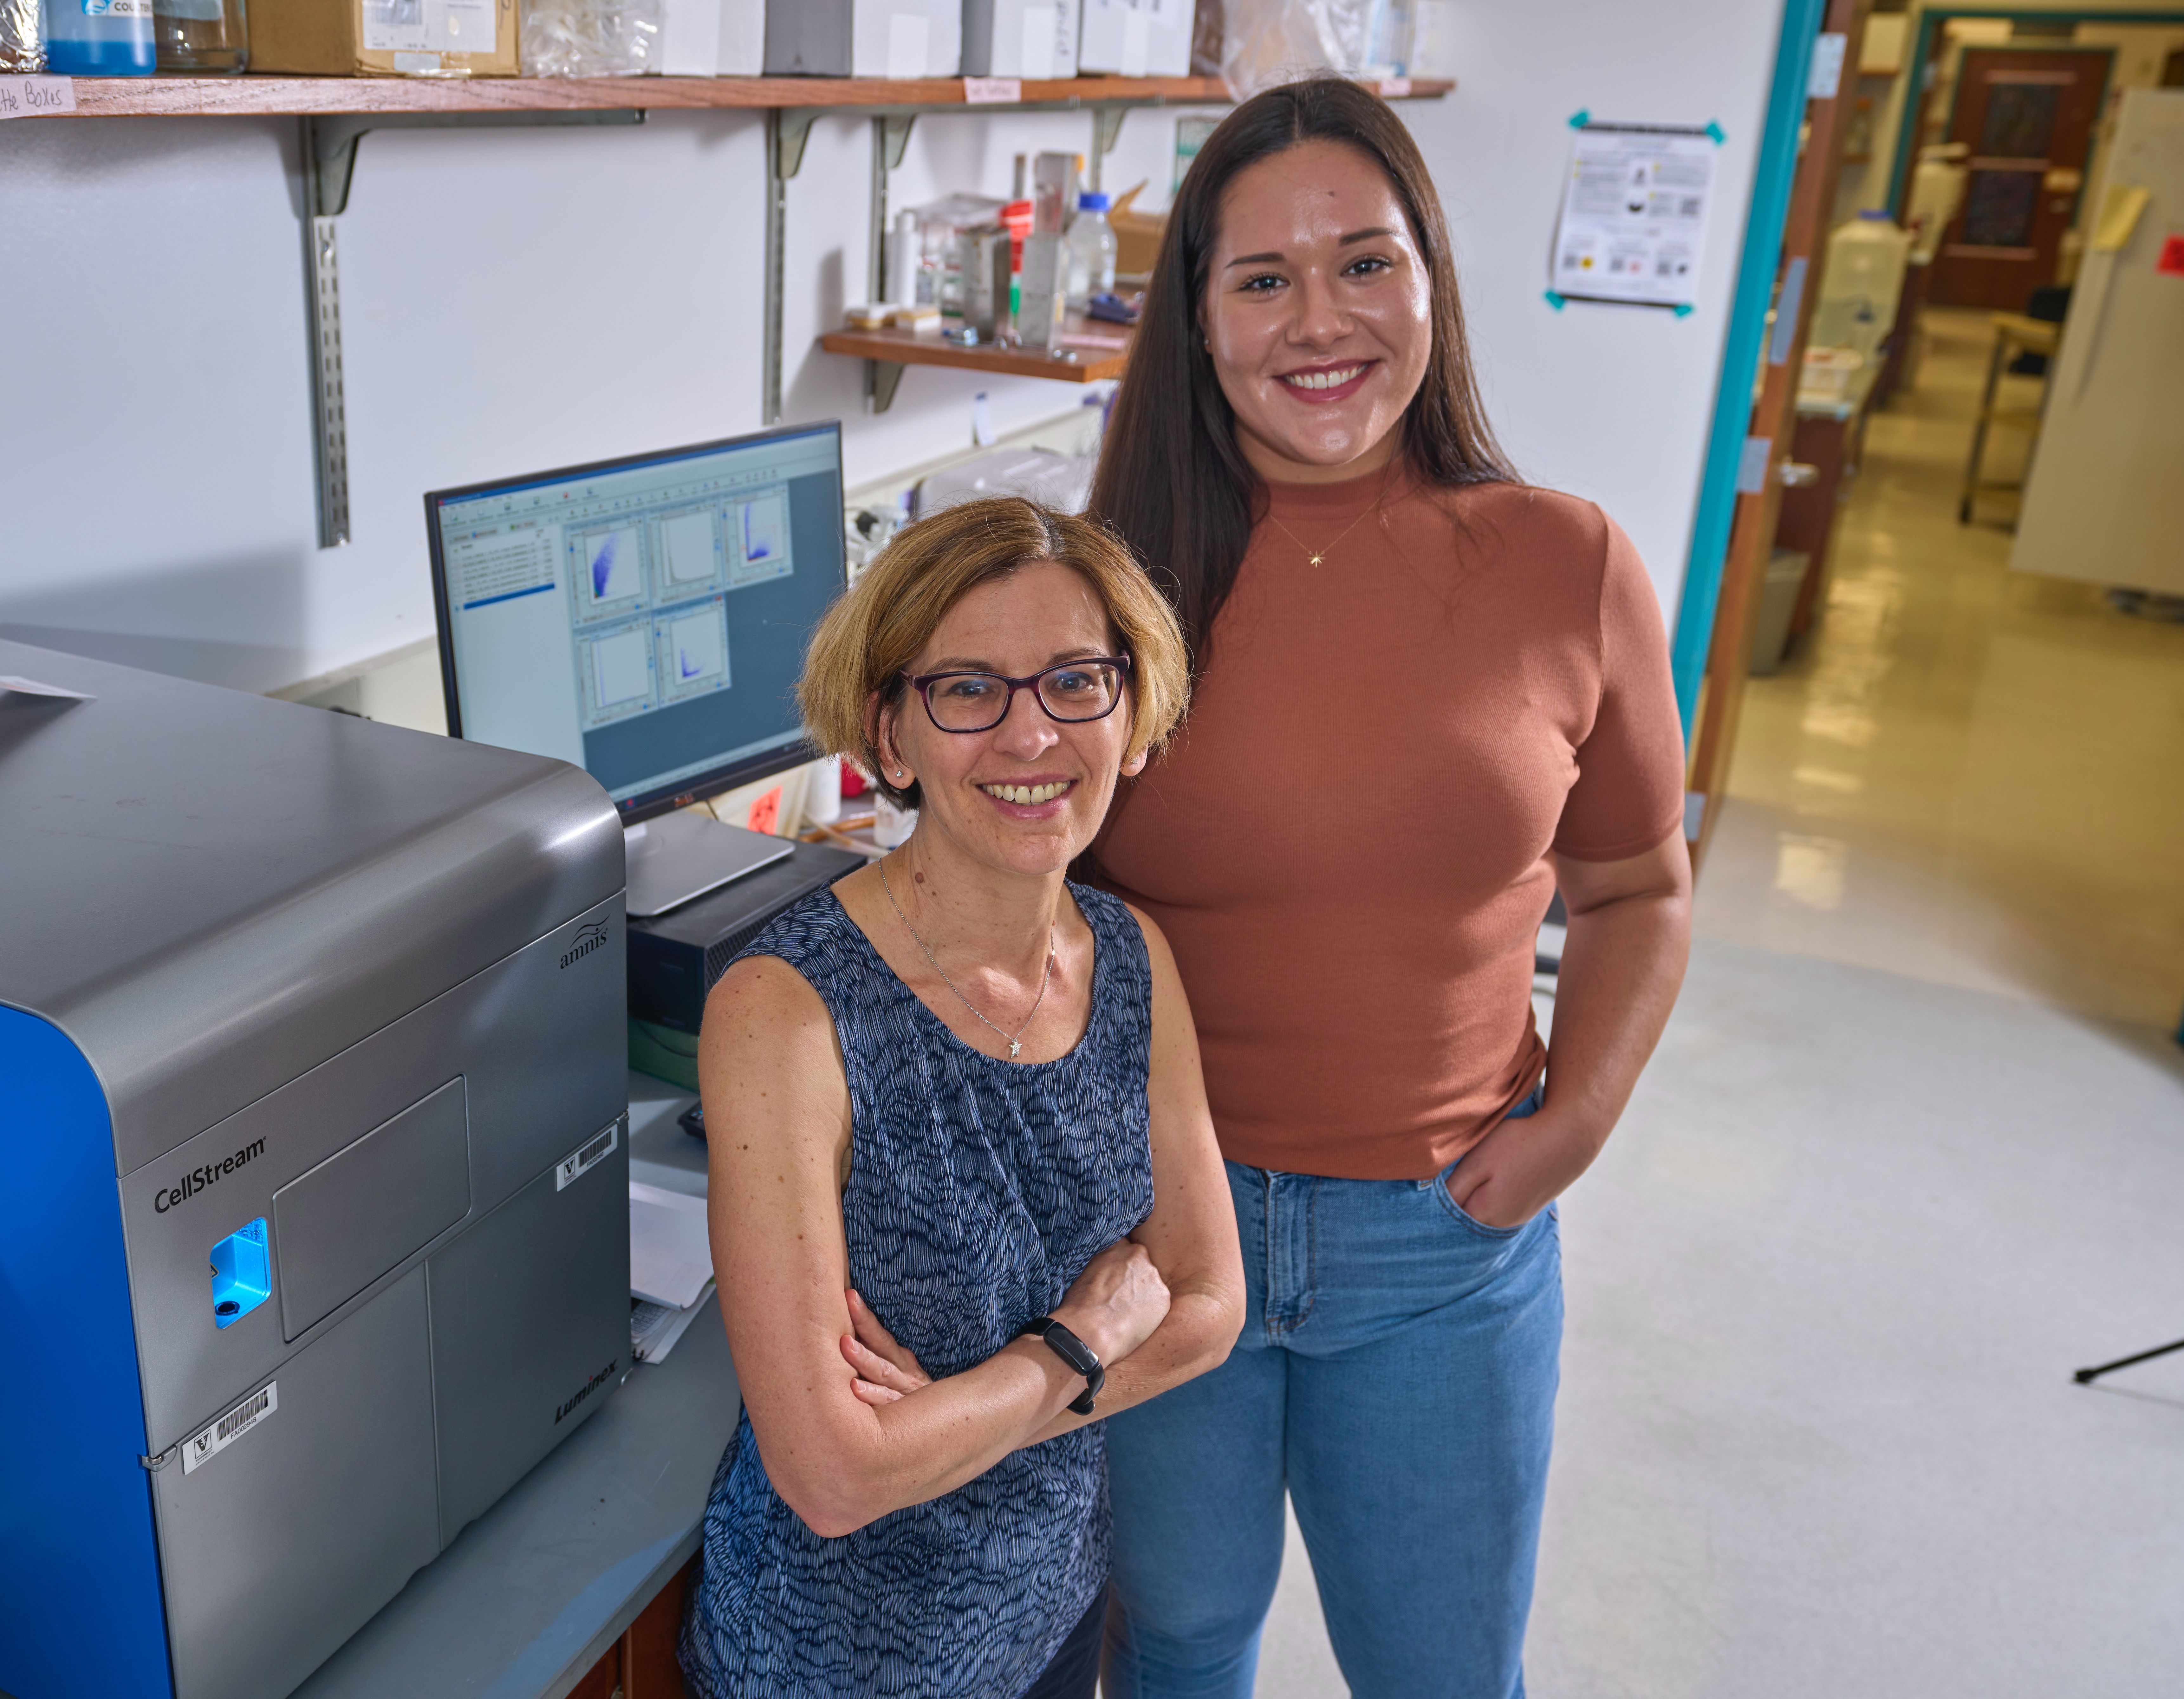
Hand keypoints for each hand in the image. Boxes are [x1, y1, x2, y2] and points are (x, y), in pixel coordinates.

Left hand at [841, 1288, 931, 1406]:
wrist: (940, 1425)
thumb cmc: (907, 1401)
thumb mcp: (899, 1376)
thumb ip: (878, 1359)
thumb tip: (844, 1337)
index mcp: (900, 1360)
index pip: (879, 1334)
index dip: (864, 1315)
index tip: (848, 1294)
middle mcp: (902, 1372)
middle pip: (880, 1345)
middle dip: (863, 1323)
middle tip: (848, 1303)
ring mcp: (903, 1392)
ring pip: (882, 1371)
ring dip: (863, 1357)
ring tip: (846, 1344)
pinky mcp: (902, 1414)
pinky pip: (886, 1402)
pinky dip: (871, 1394)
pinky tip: (854, 1389)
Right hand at [1052, 1239, 1169, 1366]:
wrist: (1092, 1330)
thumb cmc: (1082, 1305)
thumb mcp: (1088, 1271)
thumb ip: (1106, 1263)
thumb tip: (1111, 1269)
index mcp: (1118, 1246)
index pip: (1126, 1249)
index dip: (1121, 1266)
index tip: (1117, 1278)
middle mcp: (1139, 1255)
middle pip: (1141, 1266)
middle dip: (1134, 1279)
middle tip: (1122, 1297)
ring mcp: (1153, 1276)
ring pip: (1151, 1284)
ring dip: (1143, 1294)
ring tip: (1128, 1311)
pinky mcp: (1163, 1296)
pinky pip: (1159, 1301)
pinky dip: (1151, 1310)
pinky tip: (1136, 1320)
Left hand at [1445, 1106, 1602, 1230]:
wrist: (1569, 1139)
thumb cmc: (1518, 1144)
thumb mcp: (1477, 1160)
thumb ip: (1453, 1187)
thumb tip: (1430, 1207)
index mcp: (1483, 1214)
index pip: (1445, 1218)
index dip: (1432, 1201)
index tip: (1423, 1188)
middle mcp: (1500, 1224)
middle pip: (1464, 1218)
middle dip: (1451, 1204)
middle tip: (1446, 1180)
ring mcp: (1517, 1217)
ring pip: (1481, 1212)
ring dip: (1472, 1199)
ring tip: (1472, 1176)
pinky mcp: (1528, 1207)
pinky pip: (1498, 1207)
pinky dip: (1490, 1196)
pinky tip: (1494, 1179)